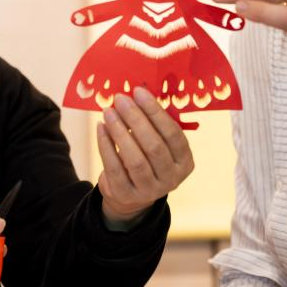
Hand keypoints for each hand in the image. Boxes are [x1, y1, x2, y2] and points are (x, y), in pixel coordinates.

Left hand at [96, 86, 193, 229]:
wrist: (130, 194)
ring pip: (134, 159)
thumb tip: (137, 94)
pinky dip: (106, 145)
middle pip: (154, 146)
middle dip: (135, 119)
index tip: (139, 92)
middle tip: (120, 99)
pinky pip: (114, 167)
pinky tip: (101, 127)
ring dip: (119, 131)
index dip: (156, 112)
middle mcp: (171, 179)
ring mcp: (149, 191)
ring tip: (108, 111)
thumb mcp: (158, 143)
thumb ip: (154, 123)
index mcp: (185, 161)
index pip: (173, 134)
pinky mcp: (126, 195)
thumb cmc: (146, 158)